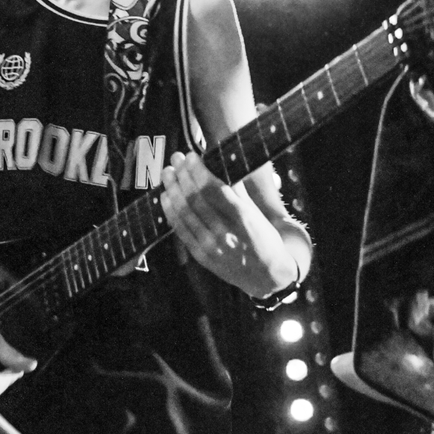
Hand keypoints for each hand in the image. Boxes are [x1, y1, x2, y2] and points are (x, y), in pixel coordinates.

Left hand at [159, 151, 295, 297]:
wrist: (267, 277)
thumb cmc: (265, 240)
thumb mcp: (256, 214)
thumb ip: (238, 191)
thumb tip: (221, 165)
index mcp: (243, 218)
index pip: (214, 189)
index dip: (198, 171)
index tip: (191, 156)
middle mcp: (225, 233)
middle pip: (195, 199)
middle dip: (182, 175)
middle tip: (175, 159)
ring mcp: (211, 247)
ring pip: (184, 213)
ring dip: (172, 190)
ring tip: (167, 173)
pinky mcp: (201, 256)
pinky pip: (180, 231)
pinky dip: (170, 212)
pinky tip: (165, 197)